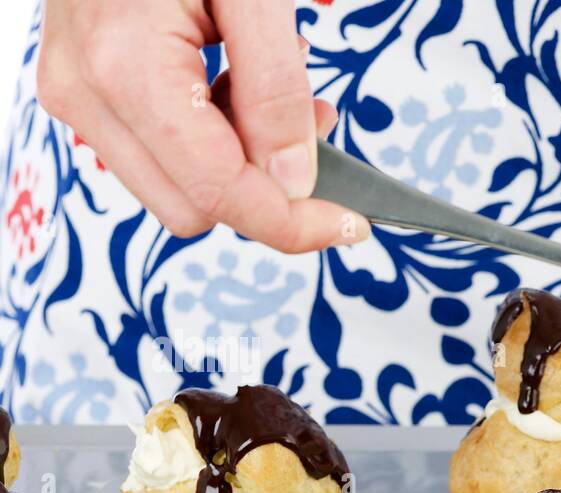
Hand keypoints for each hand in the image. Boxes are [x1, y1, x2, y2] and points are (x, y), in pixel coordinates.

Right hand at [36, 0, 369, 252]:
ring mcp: (78, 95)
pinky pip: (159, 151)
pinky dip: (212, 136)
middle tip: (316, 124)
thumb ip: (275, 89)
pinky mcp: (84, 89)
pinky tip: (238, 82)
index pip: (219, 193)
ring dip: (241, 161)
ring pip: (177, 188)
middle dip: (267, 186)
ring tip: (279, 88)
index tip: (352, 225)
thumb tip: (295, 182)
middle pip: (195, 209)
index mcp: (125, 69)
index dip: (293, 224)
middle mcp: (87, 94)